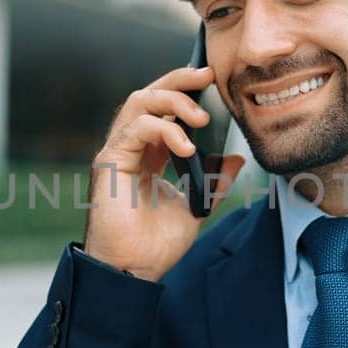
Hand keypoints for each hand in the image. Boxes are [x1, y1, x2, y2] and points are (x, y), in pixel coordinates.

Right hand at [82, 66, 246, 280]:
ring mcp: (118, 152)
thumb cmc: (155, 245)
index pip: (163, 108)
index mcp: (149, 155)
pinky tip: (186, 147)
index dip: (185, 90)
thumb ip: (214, 181)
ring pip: (139, 101)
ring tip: (201, 118)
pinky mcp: (110, 162)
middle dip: (178, 80)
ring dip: (173, 101)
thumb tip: (237, 159)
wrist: (133, 271)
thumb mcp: (196, 207)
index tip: (213, 82)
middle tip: (208, 77)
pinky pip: (136, 128)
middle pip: (149, 94)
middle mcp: (131, 148)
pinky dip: (163, 129)